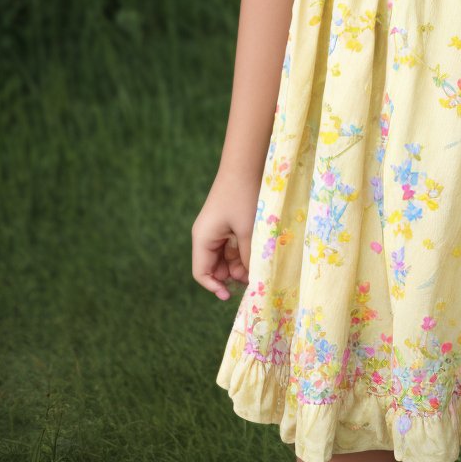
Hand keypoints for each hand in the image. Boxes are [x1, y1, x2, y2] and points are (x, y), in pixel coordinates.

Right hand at [191, 167, 257, 300]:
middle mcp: (205, 236)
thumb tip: (252, 279)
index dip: (214, 287)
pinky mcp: (227, 223)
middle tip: (253, 276)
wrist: (245, 166)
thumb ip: (248, 258)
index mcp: (203, 238)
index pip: (202, 273)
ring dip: (240, 264)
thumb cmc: (244, 197)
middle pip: (215, 267)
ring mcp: (216, 229)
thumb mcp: (248, 231)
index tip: (230, 295)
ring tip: (258, 264)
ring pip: (226, 257)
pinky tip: (257, 252)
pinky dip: (243, 252)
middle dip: (232, 275)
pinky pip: (232, 245)